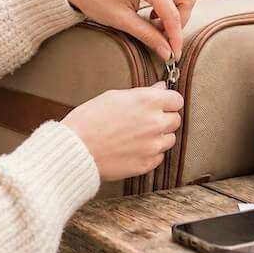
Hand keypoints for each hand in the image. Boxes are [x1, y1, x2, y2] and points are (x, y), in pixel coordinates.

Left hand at [61, 0, 195, 59]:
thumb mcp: (121, 21)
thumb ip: (148, 36)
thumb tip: (166, 52)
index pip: (173, 13)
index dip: (176, 37)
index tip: (174, 55)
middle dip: (180, 21)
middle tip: (165, 38)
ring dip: (175, 12)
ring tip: (156, 27)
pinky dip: (168, 4)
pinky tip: (152, 16)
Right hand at [62, 83, 182, 180]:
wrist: (76, 149)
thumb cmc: (89, 120)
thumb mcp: (114, 96)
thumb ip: (143, 93)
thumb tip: (160, 88)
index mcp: (148, 102)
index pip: (177, 100)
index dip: (168, 102)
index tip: (161, 104)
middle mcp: (155, 123)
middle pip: (175, 120)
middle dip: (163, 119)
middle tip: (145, 121)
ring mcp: (153, 145)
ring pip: (169, 139)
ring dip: (158, 137)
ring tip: (137, 136)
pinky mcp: (147, 163)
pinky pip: (159, 156)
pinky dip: (150, 153)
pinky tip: (133, 149)